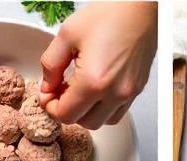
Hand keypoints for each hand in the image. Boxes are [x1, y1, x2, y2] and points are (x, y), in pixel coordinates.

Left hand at [38, 1, 156, 128]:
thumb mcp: (67, 35)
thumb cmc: (109, 14)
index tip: (47, 95)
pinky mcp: (138, 88)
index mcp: (93, 81)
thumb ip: (51, 65)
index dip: (51, 107)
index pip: (66, 114)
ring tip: (79, 91)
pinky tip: (97, 89)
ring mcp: (129, 93)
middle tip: (61, 92)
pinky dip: (104, 108)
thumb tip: (47, 87)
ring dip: (87, 112)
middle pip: (84, 122)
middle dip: (68, 111)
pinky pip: (118, 112)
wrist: (139, 6)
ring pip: (102, 121)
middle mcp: (114, 93)